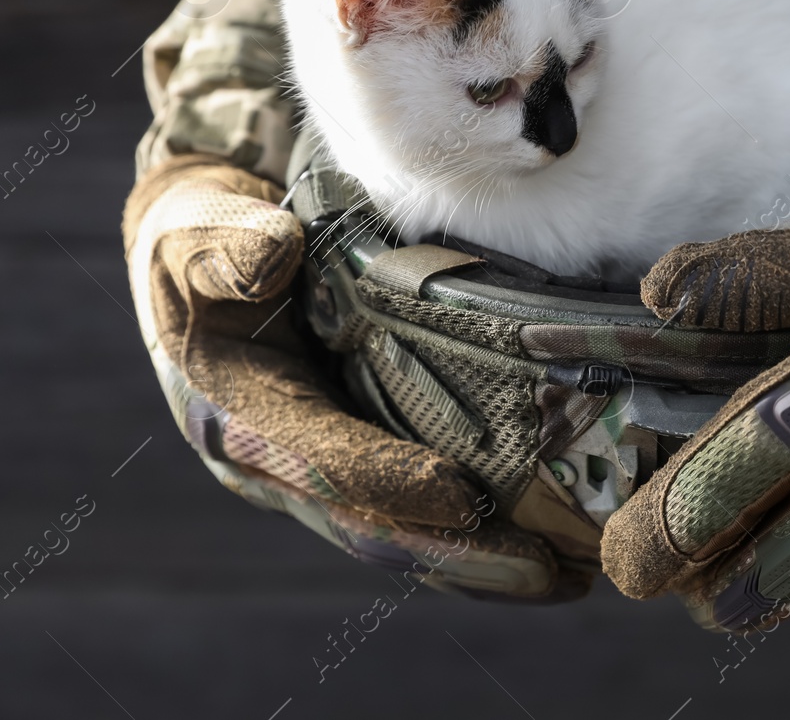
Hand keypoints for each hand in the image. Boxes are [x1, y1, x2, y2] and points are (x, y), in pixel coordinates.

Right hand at [123, 155, 588, 600]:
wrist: (203, 256)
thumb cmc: (206, 240)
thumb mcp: (199, 232)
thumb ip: (223, 248)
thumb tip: (267, 261)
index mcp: (239, 415)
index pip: (321, 462)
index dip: (390, 481)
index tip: (463, 495)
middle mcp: (278, 465)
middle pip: (373, 528)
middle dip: (460, 556)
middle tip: (547, 572)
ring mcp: (318, 474)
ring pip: (404, 538)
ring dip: (484, 567)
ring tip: (568, 579)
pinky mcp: (356, 462)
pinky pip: (417, 517)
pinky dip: (479, 541)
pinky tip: (548, 551)